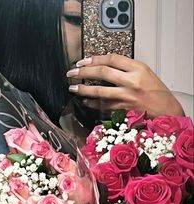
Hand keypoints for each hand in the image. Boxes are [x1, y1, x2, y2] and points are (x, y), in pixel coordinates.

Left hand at [67, 54, 183, 117]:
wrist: (166, 110)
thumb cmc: (156, 92)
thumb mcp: (145, 73)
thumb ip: (127, 68)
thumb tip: (106, 65)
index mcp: (138, 69)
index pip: (112, 59)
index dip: (95, 59)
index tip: (83, 61)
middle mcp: (132, 82)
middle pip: (103, 72)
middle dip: (84, 72)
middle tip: (72, 73)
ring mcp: (127, 97)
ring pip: (100, 91)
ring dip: (84, 90)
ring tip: (74, 88)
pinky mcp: (124, 110)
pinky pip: (104, 106)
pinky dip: (93, 104)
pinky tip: (85, 101)